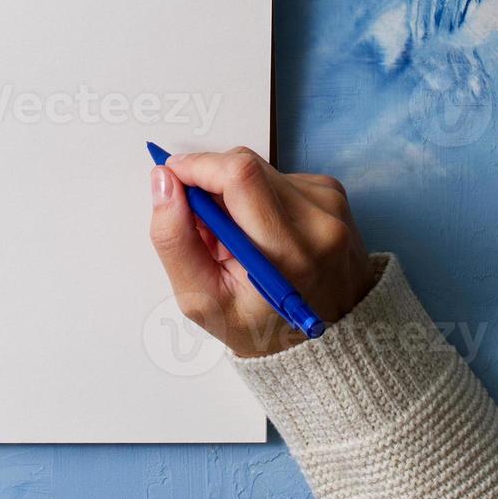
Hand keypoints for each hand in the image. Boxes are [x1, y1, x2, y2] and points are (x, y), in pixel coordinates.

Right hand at [148, 147, 375, 357]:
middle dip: (211, 183)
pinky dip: (260, 196)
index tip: (173, 178)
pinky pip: (280, 176)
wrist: (329, 333)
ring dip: (236, 193)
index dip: (197, 166)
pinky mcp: (334, 194)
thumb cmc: (263, 326)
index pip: (239, 176)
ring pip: (261, 169)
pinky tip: (264, 230)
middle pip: (246, 165)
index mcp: (286, 254)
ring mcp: (330, 205)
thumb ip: (175, 240)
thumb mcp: (202, 301)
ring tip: (240, 237)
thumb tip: (163, 181)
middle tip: (206, 226)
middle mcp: (317, 223)